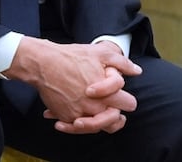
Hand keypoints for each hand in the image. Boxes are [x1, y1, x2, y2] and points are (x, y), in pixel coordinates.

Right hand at [5, 37, 141, 133]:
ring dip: (99, 122)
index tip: (123, 97)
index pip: (129, 104)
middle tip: (115, 109)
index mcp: (108, 93)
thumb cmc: (73, 57)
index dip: (127, 100)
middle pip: (114, 121)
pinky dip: (79, 124)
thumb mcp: (102, 53)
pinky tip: (79, 116)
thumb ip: (123, 64)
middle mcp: (95, 107)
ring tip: (99, 114)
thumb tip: (137, 71)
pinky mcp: (65, 117)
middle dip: (115, 115)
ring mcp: (79, 114)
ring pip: (96, 127)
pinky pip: (77, 127)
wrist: (44, 64)